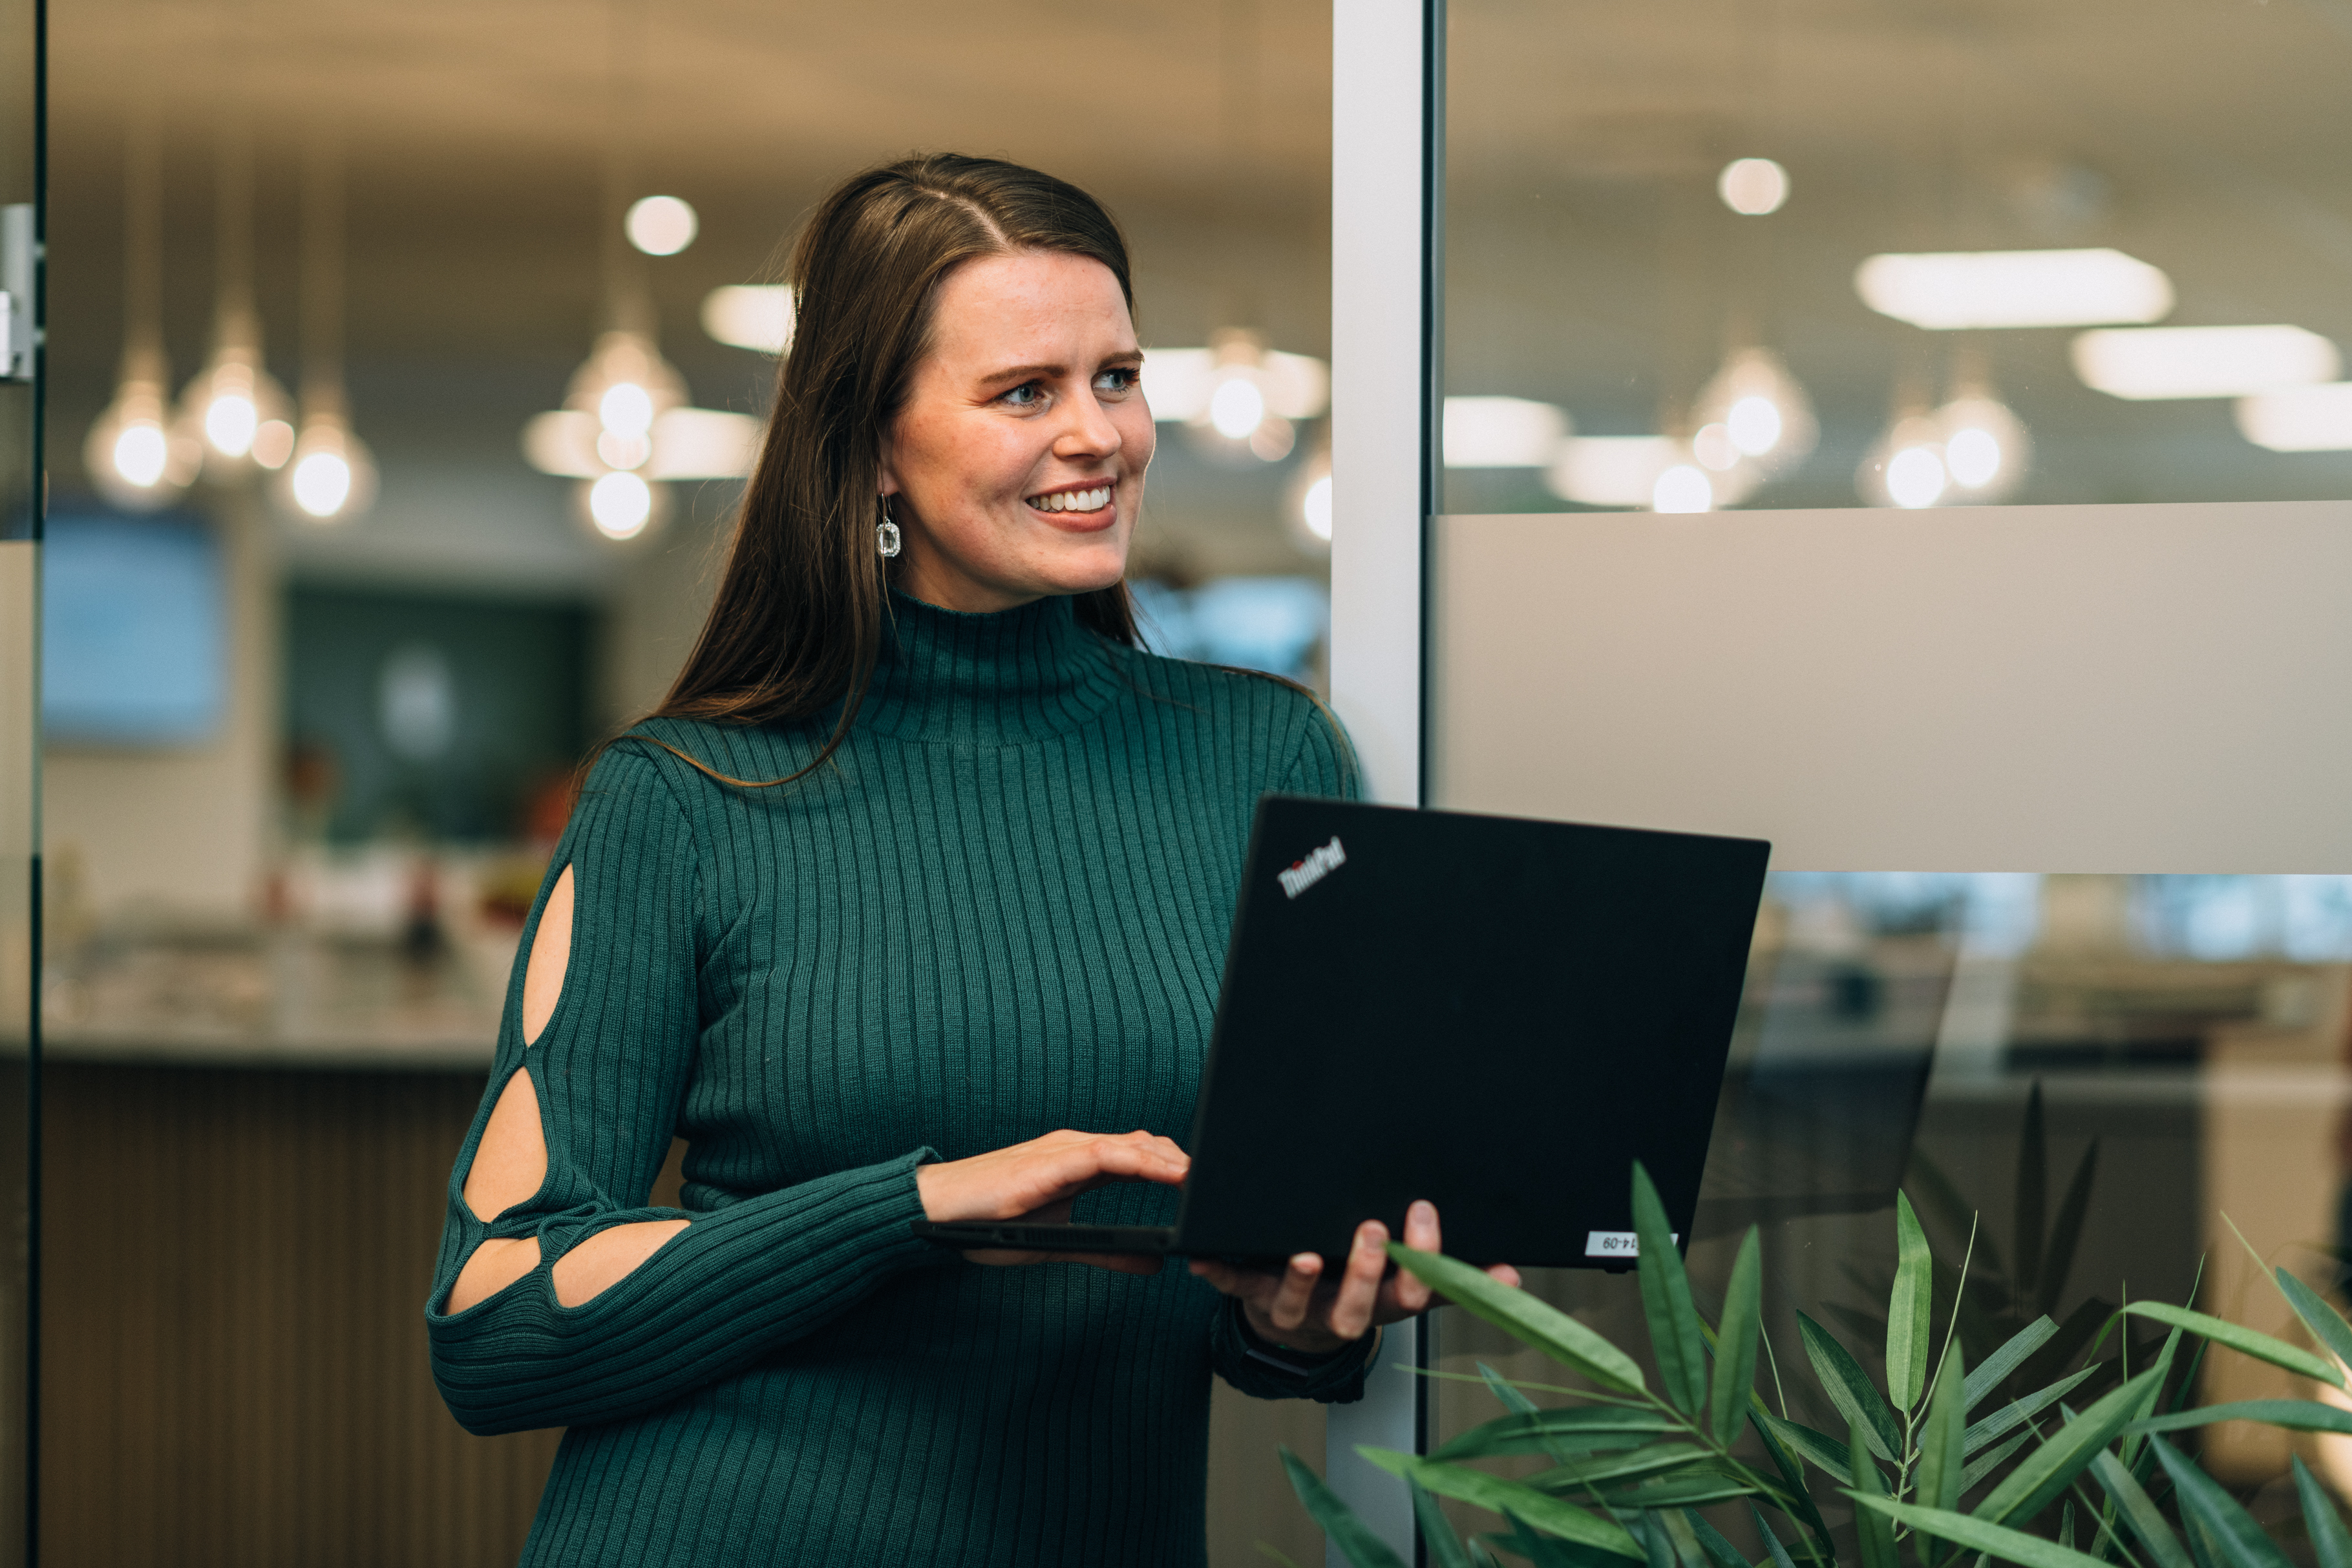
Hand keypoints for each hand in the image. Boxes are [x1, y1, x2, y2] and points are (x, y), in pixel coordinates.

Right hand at [916, 1128, 1189, 1275]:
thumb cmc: (989, 1222)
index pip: (1139, 1155)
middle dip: (1184, 1160)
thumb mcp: (1060, 1243)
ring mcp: (1060, 1152)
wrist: (934, 1212)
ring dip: (1170, 1160)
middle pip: (1144, 1144)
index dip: (1178, 1166)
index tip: (1212, 1184)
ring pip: (1129, 1146)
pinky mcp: (1046, 1165)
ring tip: (1205, 1177)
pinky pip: (1101, 1156)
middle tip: (1223, 1180)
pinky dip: (1137, 1162)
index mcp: (1077, 1162)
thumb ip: (1107, 1252)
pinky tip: (1163, 1174)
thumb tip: (1153, 1264)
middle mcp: (1073, 1149)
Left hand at [1188, 1199, 1521, 1355]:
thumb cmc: (1363, 1288)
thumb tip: (1511, 1277)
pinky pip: (1235, 1286)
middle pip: (1358, 1308)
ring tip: (1304, 1255)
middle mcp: (1341, 1312)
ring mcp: (1297, 1307)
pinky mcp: (1255, 1297)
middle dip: (1365, 1271)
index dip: (1421, 1260)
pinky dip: (1218, 1273)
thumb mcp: (1410, 1285)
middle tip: (1371, 1228)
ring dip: (1300, 1281)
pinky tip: (1201, 1257)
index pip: (1413, 1293)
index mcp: (1384, 1303)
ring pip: (1297, 1305)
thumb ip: (1455, 1277)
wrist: (1302, 1326)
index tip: (1424, 1212)